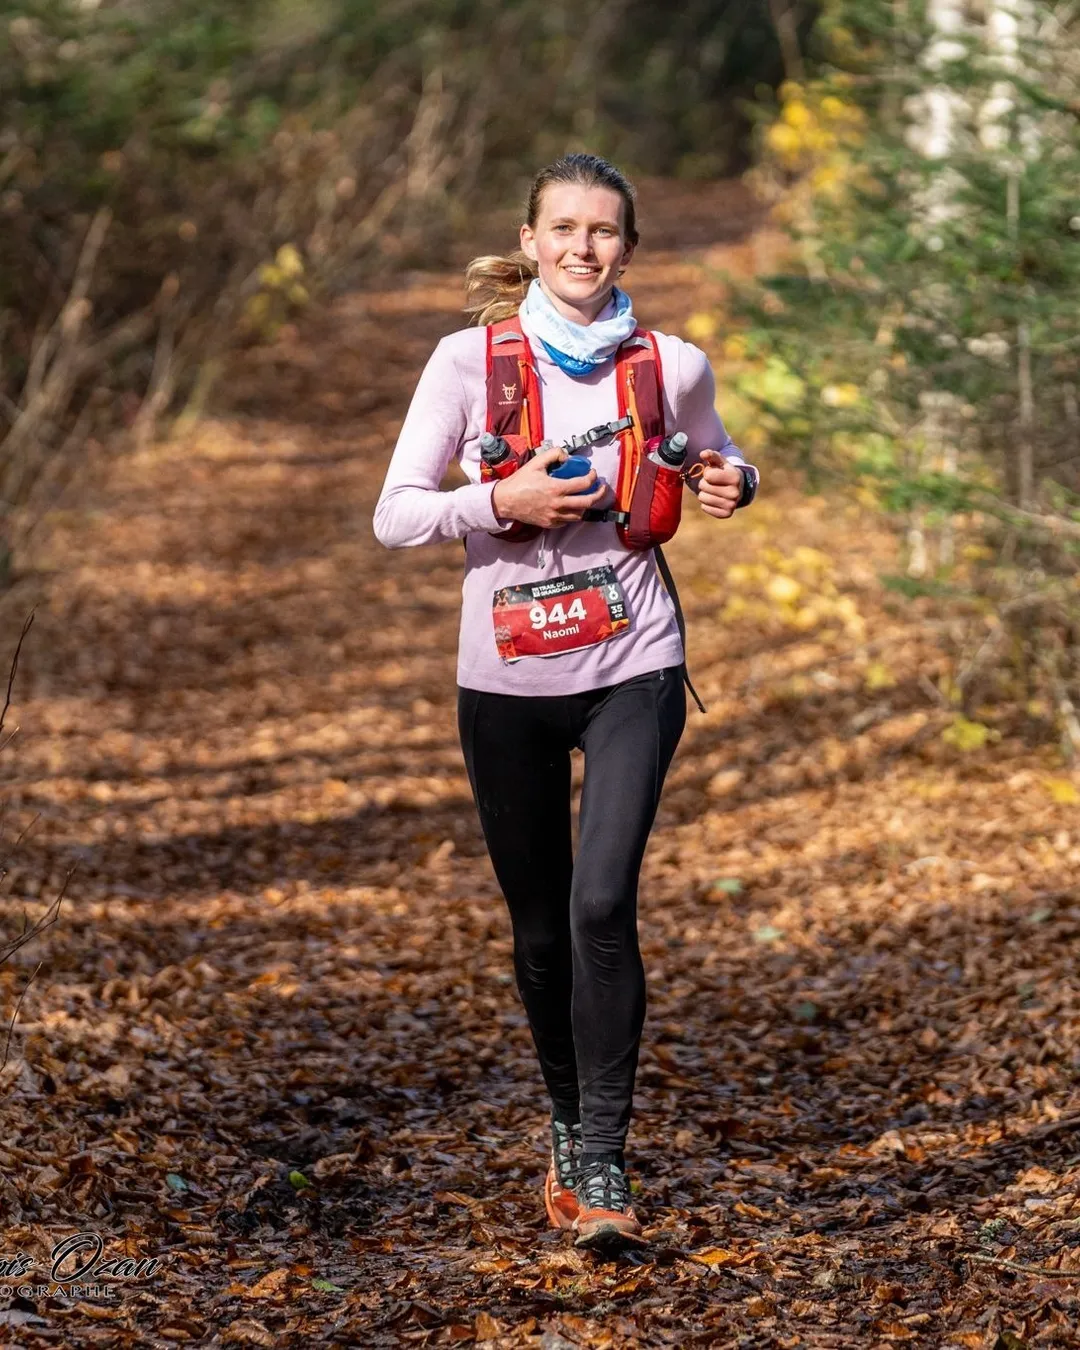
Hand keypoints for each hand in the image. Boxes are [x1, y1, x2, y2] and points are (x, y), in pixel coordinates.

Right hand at [491, 447, 610, 527]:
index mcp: (556, 488)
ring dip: (585, 506)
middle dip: (598, 494)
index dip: (592, 477)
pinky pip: (567, 521)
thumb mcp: (536, 462)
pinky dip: (572, 514)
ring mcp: (554, 516)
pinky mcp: (550, 523)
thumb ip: (553, 454)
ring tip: (586, 497)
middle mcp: (557, 504)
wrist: (505, 501)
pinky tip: (571, 506)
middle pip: (587, 502)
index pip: (583, 484)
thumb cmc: (519, 482)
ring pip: (579, 514)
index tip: (592, 474)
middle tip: (601, 488)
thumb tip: (567, 456)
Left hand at [697, 448, 743, 519]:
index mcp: (734, 477)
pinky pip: (704, 508)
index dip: (708, 473)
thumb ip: (711, 455)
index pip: (708, 475)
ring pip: (702, 498)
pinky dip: (706, 503)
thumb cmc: (726, 472)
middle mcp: (735, 492)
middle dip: (704, 483)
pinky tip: (714, 499)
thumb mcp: (721, 462)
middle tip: (713, 483)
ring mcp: (731, 505)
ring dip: (704, 493)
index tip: (715, 473)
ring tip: (713, 490)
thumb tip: (702, 454)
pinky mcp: (726, 514)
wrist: (739, 488)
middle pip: (703, 486)